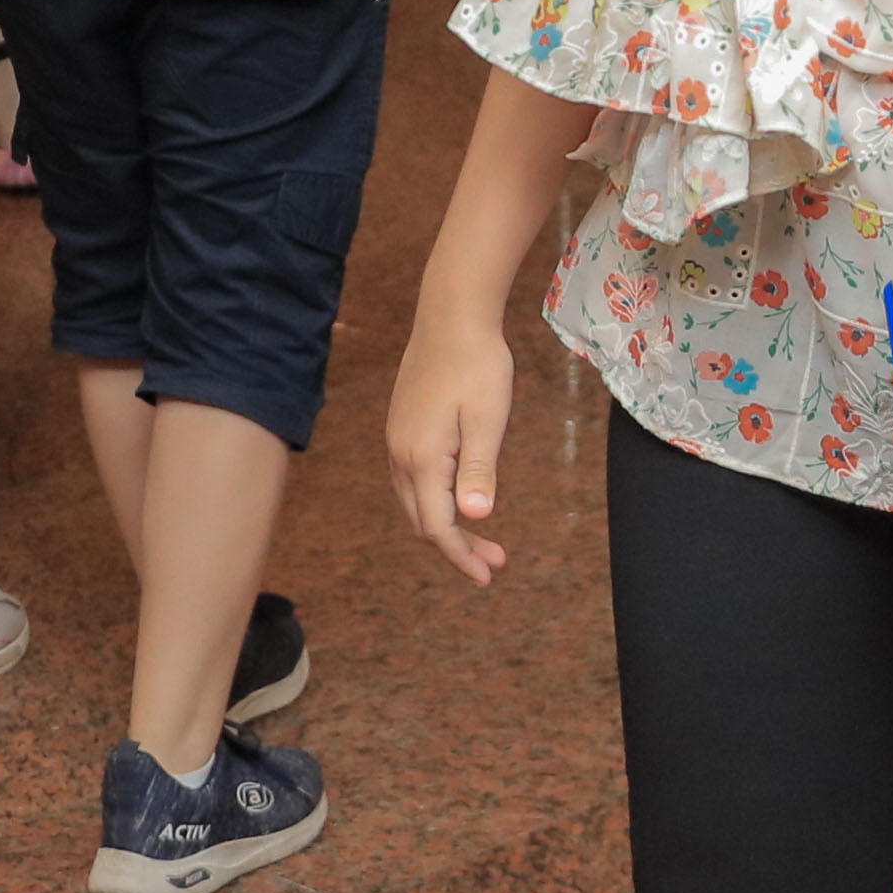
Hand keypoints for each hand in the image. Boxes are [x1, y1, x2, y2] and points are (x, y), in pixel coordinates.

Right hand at [388, 309, 518, 586]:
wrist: (451, 317)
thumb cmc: (478, 365)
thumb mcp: (489, 418)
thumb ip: (480, 469)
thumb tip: (475, 517)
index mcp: (423, 457)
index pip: (438, 526)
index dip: (461, 556)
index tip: (488, 576)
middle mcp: (401, 455)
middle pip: (423, 521)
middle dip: (457, 547)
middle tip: (496, 561)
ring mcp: (397, 442)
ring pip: (415, 503)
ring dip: (446, 526)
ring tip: (483, 538)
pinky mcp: (401, 429)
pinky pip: (412, 482)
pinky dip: (434, 502)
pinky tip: (459, 500)